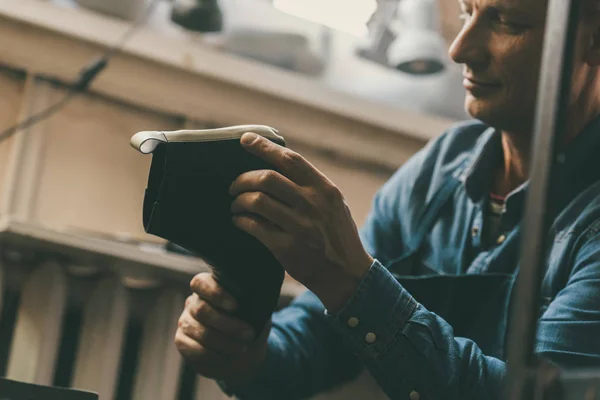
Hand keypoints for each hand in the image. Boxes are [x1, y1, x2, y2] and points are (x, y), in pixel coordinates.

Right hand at [175, 273, 269, 383]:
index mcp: (210, 288)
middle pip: (202, 310)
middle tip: (249, 334)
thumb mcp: (257, 313)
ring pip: (200, 331)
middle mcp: (194, 302)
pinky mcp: (182, 341)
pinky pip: (194, 348)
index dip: (216, 293)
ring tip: (242, 348)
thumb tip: (263, 301)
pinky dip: (213, 355)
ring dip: (224, 343)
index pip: (201, 283)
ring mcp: (185, 321)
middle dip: (228, 324)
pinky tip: (226, 357)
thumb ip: (254, 304)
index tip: (236, 306)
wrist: (243, 354)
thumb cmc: (250, 326)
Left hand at [229, 132, 373, 311]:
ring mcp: (299, 227)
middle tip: (234, 185)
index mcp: (324, 189)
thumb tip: (277, 165)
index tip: (245, 139)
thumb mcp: (334, 204)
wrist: (346, 274)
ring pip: (257, 201)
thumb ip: (311, 186)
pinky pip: (254, 226)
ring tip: (236, 205)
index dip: (264, 147)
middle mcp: (312, 205)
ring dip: (239, 201)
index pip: (290, 159)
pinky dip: (241, 221)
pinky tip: (239, 221)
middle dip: (243, 179)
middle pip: (267, 178)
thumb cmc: (337, 235)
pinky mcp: (286, 248)